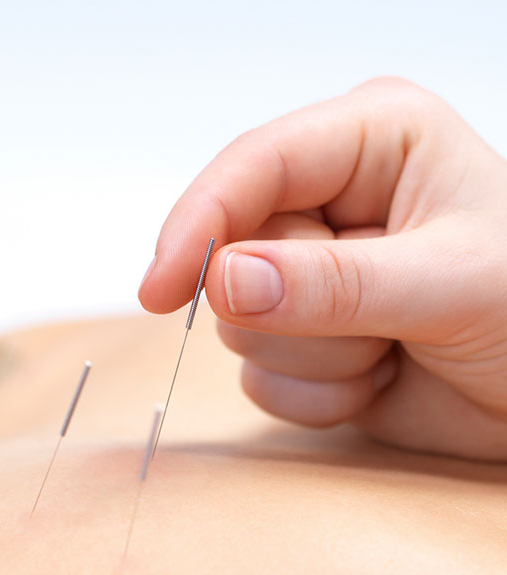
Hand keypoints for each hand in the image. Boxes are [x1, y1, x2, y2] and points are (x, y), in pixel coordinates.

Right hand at [139, 78, 506, 460]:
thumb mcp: (449, 287)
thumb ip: (335, 284)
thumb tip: (223, 282)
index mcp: (371, 144)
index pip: (253, 168)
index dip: (199, 225)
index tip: (159, 291)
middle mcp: (328, 205)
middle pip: (234, 257)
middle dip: (300, 314)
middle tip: (380, 331)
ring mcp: (309, 276)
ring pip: (239, 325)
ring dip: (318, 359)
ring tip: (390, 354)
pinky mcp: (302, 339)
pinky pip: (260, 378)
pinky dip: (318, 396)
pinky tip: (377, 382)